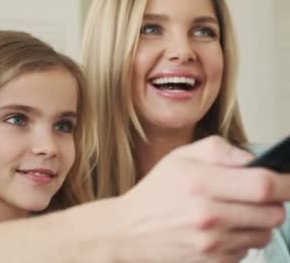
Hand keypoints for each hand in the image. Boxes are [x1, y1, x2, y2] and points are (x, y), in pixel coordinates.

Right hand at [110, 136, 287, 261]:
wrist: (128, 231)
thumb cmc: (155, 193)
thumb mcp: (179, 158)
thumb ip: (219, 150)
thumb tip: (252, 159)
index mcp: (199, 183)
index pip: (264, 184)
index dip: (286, 182)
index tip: (289, 179)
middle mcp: (207, 215)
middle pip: (273, 213)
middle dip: (274, 203)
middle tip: (259, 196)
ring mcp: (211, 243)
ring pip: (264, 234)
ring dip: (258, 222)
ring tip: (235, 213)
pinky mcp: (213, 262)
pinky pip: (248, 251)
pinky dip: (241, 239)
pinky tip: (221, 230)